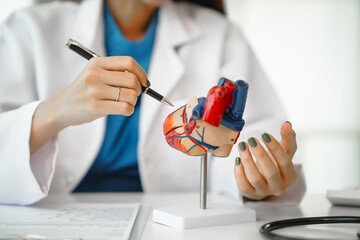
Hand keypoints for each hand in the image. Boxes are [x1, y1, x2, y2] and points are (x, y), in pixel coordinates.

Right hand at [30, 56, 146, 153]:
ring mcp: (94, 91)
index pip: (128, 62)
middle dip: (139, 89)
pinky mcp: (95, 106)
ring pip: (130, 95)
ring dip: (133, 101)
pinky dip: (129, 110)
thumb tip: (143, 79)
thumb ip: (115, 72)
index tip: (144, 82)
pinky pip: (125, 108)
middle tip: (134, 95)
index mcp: (97, 63)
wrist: (61, 107)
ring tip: (126, 103)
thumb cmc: (84, 91)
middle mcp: (95, 74)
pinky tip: (124, 110)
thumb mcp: (94, 73)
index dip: (141, 72)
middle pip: (132, 80)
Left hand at [234, 121, 296, 199]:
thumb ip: (287, 138)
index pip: (285, 162)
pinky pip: (244, 186)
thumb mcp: (283, 152)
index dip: (275, 148)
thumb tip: (287, 124)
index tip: (265, 134)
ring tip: (242, 145)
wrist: (265, 181)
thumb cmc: (275, 164)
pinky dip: (239, 173)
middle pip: (270, 172)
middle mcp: (279, 187)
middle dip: (260, 154)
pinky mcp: (250, 194)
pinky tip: (237, 160)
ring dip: (248, 160)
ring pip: (255, 178)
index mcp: (290, 176)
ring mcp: (264, 192)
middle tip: (252, 140)